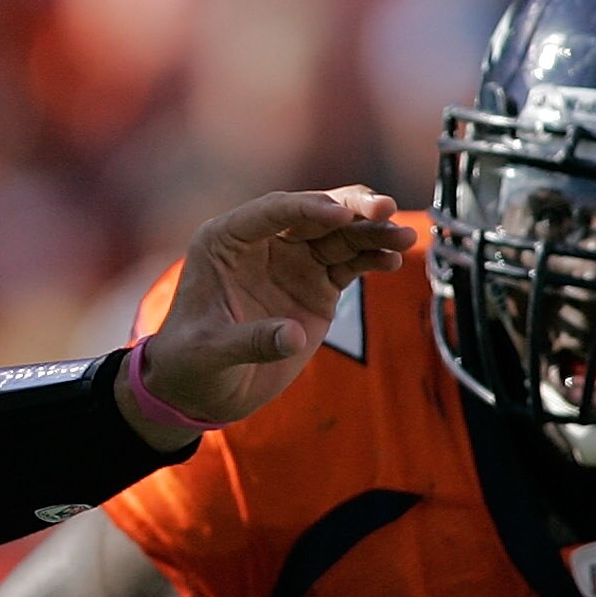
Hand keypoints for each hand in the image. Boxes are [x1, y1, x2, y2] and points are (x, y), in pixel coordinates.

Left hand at [131, 187, 413, 442]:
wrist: (204, 388)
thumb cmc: (191, 363)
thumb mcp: (210, 353)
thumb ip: (250, 341)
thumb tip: (293, 336)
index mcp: (225, 240)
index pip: (272, 211)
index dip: (307, 208)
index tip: (341, 214)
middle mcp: (261, 242)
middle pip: (313, 213)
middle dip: (351, 208)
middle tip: (386, 209)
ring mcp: (292, 261)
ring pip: (338, 235)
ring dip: (372, 231)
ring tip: (404, 237)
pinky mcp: (315, 284)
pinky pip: (348, 263)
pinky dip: (371, 258)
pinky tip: (392, 260)